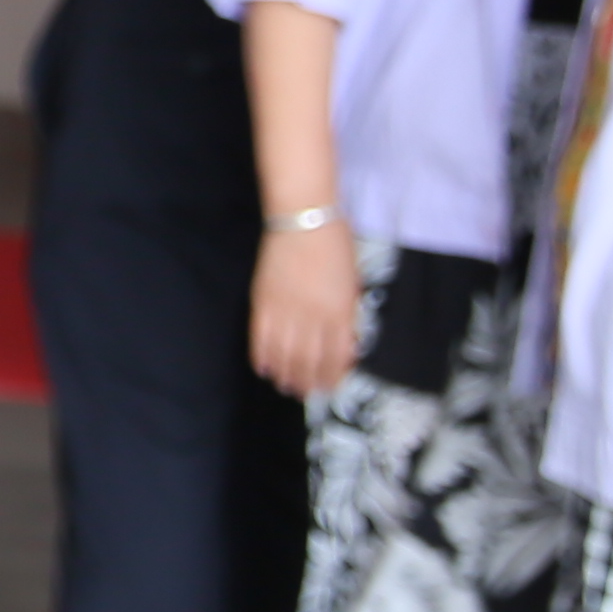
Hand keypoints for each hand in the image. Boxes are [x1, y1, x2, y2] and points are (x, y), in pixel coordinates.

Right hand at [252, 224, 363, 397]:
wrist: (303, 218)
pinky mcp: (263, 301)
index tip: (330, 387)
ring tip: (285, 385)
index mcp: (340, 311)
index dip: (333, 376)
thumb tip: (344, 344)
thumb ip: (347, 314)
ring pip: (284, 354)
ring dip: (285, 375)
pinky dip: (262, 356)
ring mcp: (286, 310)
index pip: (337, 356)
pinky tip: (264, 367)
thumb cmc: (335, 246)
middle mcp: (313, 316)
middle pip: (309, 361)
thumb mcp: (352, 283)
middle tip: (306, 393)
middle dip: (308, 382)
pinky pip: (260, 337)